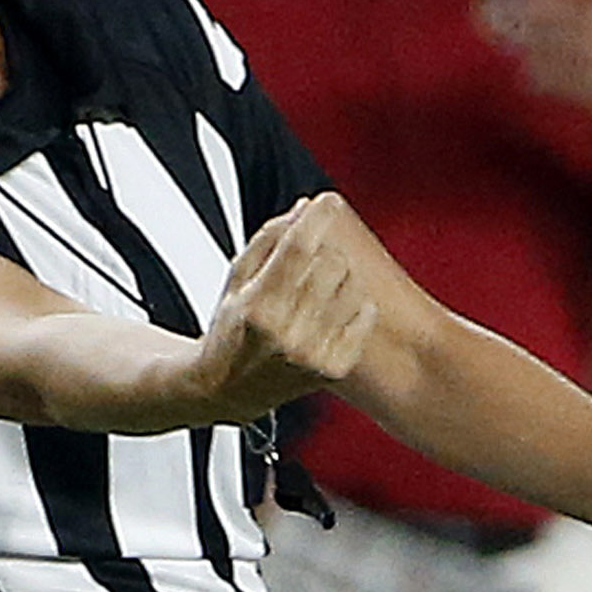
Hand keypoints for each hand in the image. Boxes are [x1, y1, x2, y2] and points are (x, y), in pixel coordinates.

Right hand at [192, 196, 380, 422]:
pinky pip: (364, 315)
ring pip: (353, 286)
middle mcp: (287, 332)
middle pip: (332, 262)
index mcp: (258, 306)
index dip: (316, 217)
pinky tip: (331, 311)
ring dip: (340, 279)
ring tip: (316, 292)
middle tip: (310, 261)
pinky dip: (354, 305)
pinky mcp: (333, 367)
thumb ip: (268, 238)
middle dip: (324, 252)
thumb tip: (303, 207)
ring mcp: (313, 352)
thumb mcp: (236, 280)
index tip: (325, 201)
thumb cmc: (230, 332)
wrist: (227, 390)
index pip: (298, 247)